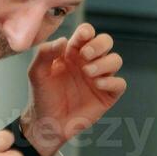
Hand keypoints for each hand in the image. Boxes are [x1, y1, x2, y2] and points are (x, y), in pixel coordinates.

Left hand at [19, 22, 126, 155]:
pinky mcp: (107, 95)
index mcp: (72, 53)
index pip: (86, 34)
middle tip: (85, 55)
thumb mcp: (37, 73)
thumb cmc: (42, 96)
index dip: (87, 32)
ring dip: (104, 63)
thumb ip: (45, 53)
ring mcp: (99, 78)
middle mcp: (88, 62)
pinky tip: (97, 84)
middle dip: (99, 44)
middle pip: (106, 42)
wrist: (47, 123)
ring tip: (87, 73)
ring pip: (116, 60)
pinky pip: (119, 83)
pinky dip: (111, 81)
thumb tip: (63, 40)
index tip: (82, 36)